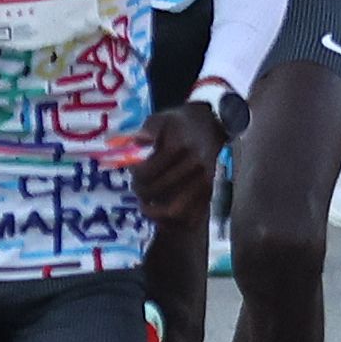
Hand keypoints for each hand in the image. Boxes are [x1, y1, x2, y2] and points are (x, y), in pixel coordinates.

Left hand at [130, 102, 224, 228]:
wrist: (206, 129)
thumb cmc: (176, 125)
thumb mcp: (159, 119)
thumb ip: (148, 130)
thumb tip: (138, 141)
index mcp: (180, 147)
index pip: (148, 171)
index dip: (135, 173)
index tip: (132, 169)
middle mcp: (195, 167)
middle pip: (157, 190)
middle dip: (140, 190)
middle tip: (135, 185)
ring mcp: (204, 184)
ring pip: (175, 212)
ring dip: (154, 212)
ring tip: (145, 205)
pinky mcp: (208, 196)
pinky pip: (190, 219)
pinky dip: (172, 223)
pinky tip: (159, 216)